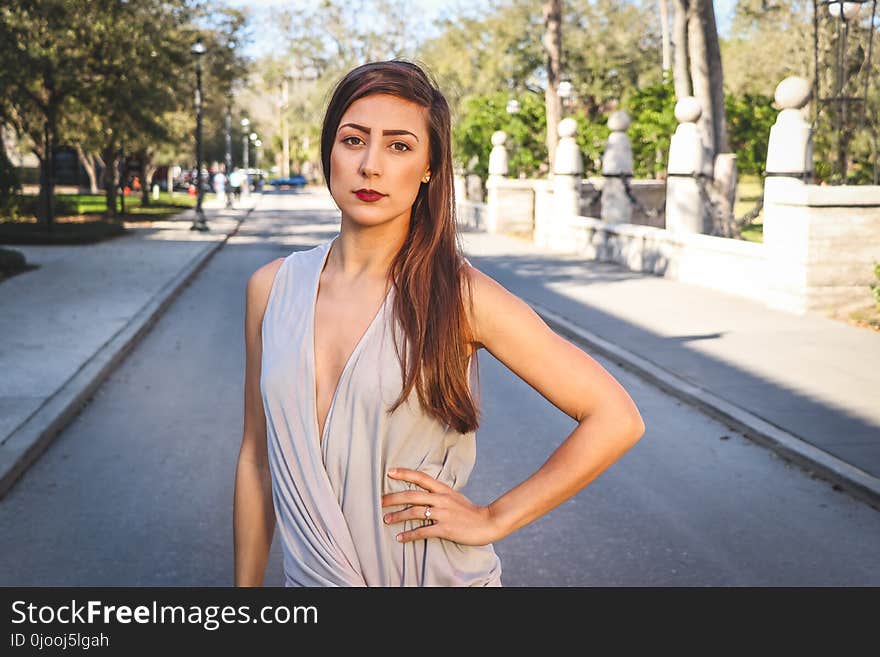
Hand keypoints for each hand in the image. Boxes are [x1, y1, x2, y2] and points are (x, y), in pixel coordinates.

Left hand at [381, 468, 500, 545]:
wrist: (488, 522)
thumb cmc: (470, 511)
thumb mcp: (455, 497)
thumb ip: (439, 494)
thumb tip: (424, 493)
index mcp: (443, 489)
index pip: (421, 477)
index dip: (404, 473)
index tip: (389, 472)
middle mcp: (441, 499)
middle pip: (412, 495)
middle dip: (393, 498)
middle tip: (379, 501)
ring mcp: (443, 514)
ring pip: (414, 512)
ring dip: (398, 516)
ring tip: (386, 519)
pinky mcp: (445, 529)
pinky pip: (423, 531)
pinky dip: (409, 535)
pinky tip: (400, 538)